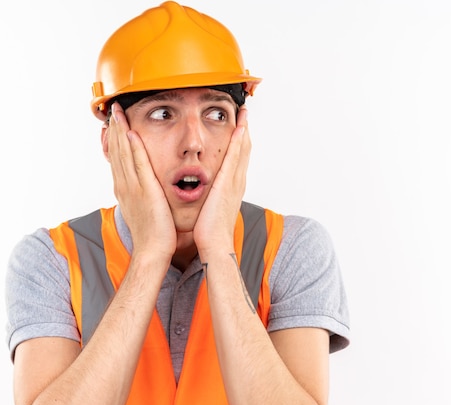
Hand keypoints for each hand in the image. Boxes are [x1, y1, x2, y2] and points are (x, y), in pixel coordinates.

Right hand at [106, 103, 176, 262]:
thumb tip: (143, 189)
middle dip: (114, 129)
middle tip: (113, 110)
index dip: (114, 140)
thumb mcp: (142, 210)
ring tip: (118, 113)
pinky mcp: (145, 189)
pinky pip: (138, 163)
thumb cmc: (152, 234)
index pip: (117, 159)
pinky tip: (131, 132)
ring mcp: (133, 187)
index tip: (114, 124)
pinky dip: (133, 147)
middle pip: (116, 151)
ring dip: (120, 131)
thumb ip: (141, 196)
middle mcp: (124, 186)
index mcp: (124, 190)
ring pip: (124, 153)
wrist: (152, 250)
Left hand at [193, 106, 250, 259]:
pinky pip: (234, 158)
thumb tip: (206, 193)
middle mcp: (237, 182)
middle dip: (245, 131)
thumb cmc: (209, 231)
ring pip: (242, 150)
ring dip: (244, 130)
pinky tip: (239, 128)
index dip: (240, 142)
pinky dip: (238, 142)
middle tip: (244, 114)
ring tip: (243, 114)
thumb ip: (210, 197)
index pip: (237, 159)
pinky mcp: (228, 184)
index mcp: (232, 188)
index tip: (239, 127)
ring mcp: (234, 182)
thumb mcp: (210, 208)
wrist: (214, 244)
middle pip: (244, 151)